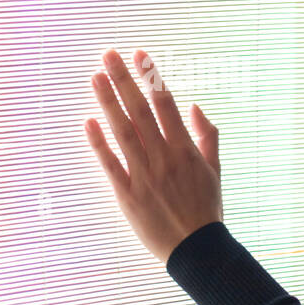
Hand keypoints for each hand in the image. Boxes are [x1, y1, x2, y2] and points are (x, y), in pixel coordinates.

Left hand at [84, 48, 222, 262]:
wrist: (197, 250)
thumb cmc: (206, 209)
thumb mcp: (215, 170)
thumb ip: (206, 136)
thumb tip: (194, 106)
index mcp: (185, 149)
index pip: (165, 104)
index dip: (151, 77)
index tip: (139, 54)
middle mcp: (164, 157)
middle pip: (140, 110)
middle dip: (124, 79)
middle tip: (108, 54)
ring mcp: (144, 175)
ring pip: (123, 131)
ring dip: (108, 102)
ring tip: (96, 77)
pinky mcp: (128, 195)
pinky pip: (110, 164)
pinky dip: (99, 143)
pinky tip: (89, 121)